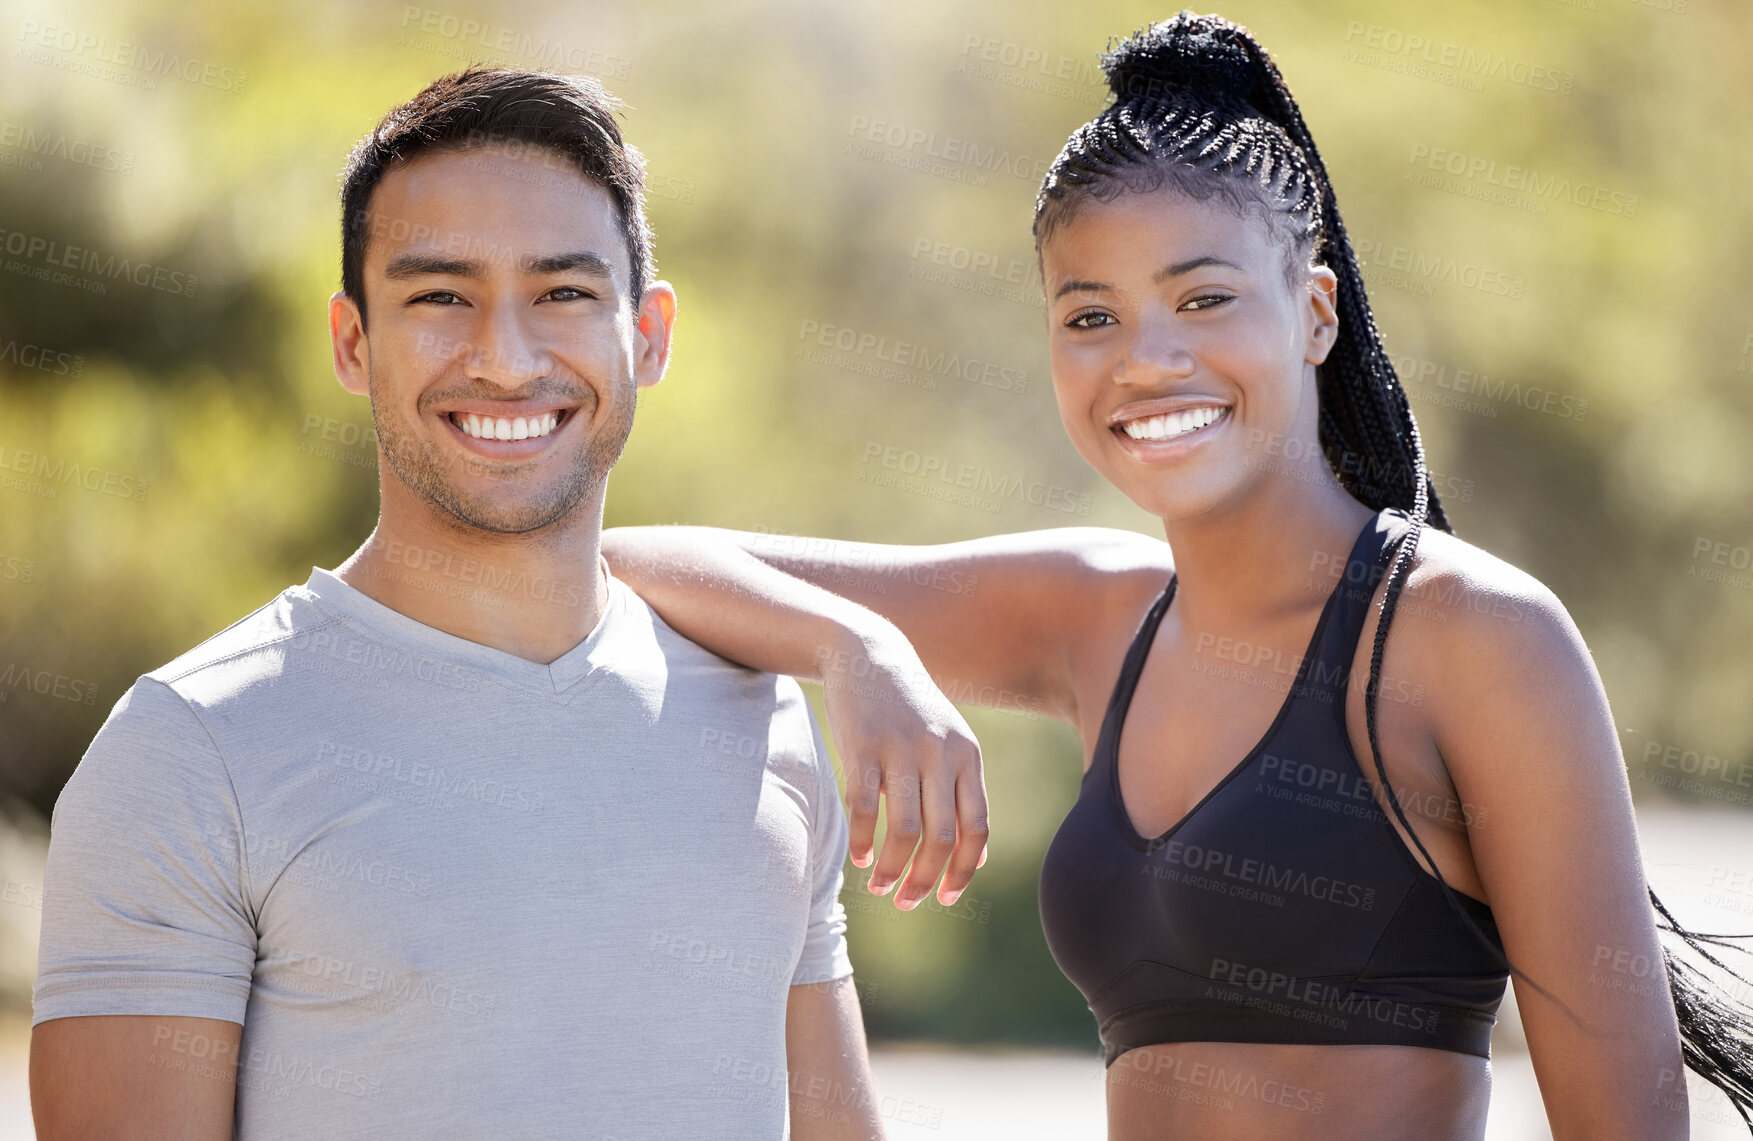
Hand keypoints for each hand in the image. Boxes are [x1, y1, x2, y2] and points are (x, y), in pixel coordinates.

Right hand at [817, 625, 989, 910]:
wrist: (868, 654)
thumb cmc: (911, 711)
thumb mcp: (950, 745)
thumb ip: (964, 796)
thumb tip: (977, 858)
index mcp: (968, 757)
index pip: (978, 828)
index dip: (963, 870)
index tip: (946, 899)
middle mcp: (941, 753)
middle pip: (942, 838)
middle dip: (926, 880)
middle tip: (907, 902)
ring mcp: (902, 748)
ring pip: (905, 830)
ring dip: (892, 868)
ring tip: (879, 886)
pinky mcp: (863, 745)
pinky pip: (865, 807)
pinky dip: (862, 840)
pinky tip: (857, 857)